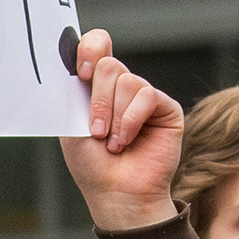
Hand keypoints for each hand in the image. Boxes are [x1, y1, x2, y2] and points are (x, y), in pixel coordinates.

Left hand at [58, 31, 184, 232]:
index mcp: (97, 86)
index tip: (79, 73)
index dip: (89, 49)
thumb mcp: (72, 124)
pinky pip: (147, 95)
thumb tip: (73, 61)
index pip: (97, 45)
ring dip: (114, 116)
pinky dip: (131, 120)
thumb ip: (74, 91)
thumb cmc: (92, 164)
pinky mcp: (166, 108)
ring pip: (127, 81)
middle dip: (98, 101)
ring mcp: (144, 97)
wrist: (116, 193)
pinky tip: (126, 141)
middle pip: (108, 65)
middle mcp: (122, 88)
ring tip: (112, 143)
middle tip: (95, 131)